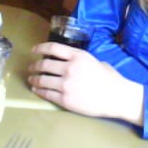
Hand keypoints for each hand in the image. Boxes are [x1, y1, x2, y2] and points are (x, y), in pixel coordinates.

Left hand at [28, 42, 143, 124]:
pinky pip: (46, 93)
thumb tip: (71, 62)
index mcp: (78, 56)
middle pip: (44, 64)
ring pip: (42, 79)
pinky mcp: (64, 99)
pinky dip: (39, 90)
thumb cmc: (110, 78)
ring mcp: (65, 85)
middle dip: (35, 65)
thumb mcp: (96, 61)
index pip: (53, 48)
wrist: (115, 97)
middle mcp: (69, 68)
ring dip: (34, 78)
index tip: (34, 49)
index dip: (41, 47)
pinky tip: (36, 89)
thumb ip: (81, 60)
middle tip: (32, 67)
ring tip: (31, 78)